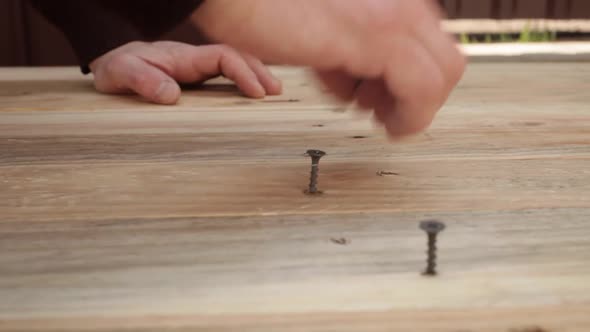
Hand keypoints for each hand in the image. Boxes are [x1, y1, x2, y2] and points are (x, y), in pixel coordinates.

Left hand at [88, 41, 281, 103]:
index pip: (223, 56)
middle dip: (258, 71)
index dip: (243, 72)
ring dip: (254, 75)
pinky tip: (251, 96)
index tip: (256, 93)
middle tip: (276, 92)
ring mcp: (196, 69)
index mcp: (183, 58)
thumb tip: (171, 94)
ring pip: (233, 65)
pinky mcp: (194, 79)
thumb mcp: (121, 74)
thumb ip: (142, 80)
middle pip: (236, 57)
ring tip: (272, 93)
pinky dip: (242, 82)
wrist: (110, 64)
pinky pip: (224, 76)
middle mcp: (194, 61)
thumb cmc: (116, 69)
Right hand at [193, 0, 464, 137]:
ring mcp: (393, 18)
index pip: (437, 50)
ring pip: (444, 77)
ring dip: (411, 109)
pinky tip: (378, 122)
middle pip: (449, 64)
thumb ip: (357, 54)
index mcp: (392, 3)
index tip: (389, 102)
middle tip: (384, 112)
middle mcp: (401, 4)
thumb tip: (365, 86)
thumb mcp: (329, 37)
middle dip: (420, 99)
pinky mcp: (377, 37)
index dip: (417, 86)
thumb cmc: (274, 14)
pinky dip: (407, 117)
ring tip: (369, 112)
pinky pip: (421, 90)